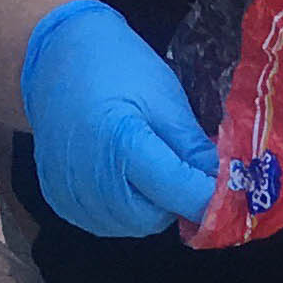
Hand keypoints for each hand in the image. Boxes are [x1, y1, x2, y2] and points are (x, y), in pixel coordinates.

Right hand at [18, 0, 219, 237]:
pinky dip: (126, 207)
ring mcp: (71, 195)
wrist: (49, 58)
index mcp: (119, 145)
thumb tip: (229, 185)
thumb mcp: (164, 98)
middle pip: (157, 216)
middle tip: (179, 165)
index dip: (211, 196)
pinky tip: (123, 175)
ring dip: (153, 205)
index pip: (181, 193)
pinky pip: (109, 221)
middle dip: (177, 198)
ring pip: (135, 224)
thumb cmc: (113, 67)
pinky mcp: (61, 202)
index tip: (233, 189)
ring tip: (149, 165)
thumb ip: (194, 149)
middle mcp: (90, 179)